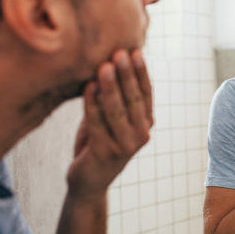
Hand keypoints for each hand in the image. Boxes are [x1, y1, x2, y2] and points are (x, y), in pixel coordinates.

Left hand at [67, 49, 152, 202]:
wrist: (89, 182)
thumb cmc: (98, 144)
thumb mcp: (111, 120)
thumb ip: (113, 99)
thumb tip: (108, 63)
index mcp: (146, 123)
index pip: (146, 94)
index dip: (141, 73)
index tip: (135, 51)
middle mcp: (140, 134)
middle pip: (134, 99)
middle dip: (127, 74)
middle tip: (120, 53)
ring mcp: (124, 145)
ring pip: (117, 110)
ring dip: (110, 86)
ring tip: (104, 66)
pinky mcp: (105, 152)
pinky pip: (97, 123)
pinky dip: (92, 103)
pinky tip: (88, 87)